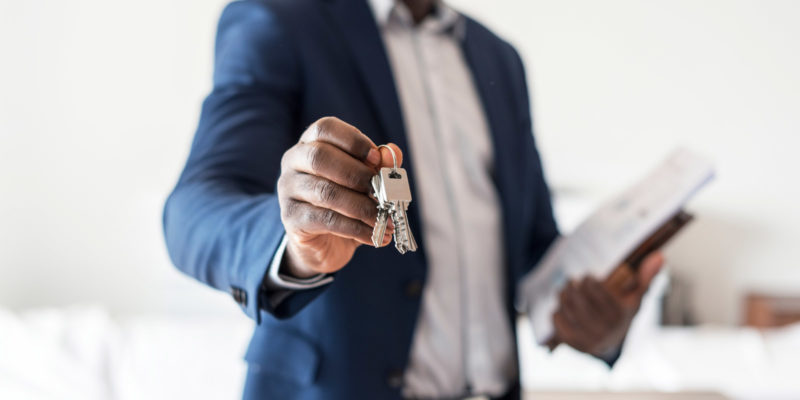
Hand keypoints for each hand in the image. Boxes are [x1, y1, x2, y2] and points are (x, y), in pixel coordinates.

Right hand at [276, 116, 401, 277]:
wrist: (325, 244)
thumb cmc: (346, 205)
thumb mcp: (366, 183)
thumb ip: (379, 166)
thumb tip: (392, 153)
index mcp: (310, 143)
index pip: (325, 128)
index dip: (353, 140)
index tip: (377, 159)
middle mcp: (293, 162)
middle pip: (319, 157)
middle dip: (357, 174)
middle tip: (384, 192)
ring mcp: (288, 190)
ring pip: (325, 192)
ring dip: (362, 207)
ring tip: (386, 219)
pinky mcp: (291, 218)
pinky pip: (326, 220)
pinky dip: (356, 228)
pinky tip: (374, 235)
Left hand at [550, 251, 663, 356]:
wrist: (611, 344)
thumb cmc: (622, 312)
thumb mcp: (635, 296)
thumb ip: (646, 276)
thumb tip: (659, 256)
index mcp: (620, 314)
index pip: (597, 290)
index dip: (589, 281)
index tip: (587, 276)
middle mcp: (606, 329)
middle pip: (579, 300)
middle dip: (572, 287)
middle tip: (571, 280)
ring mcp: (589, 338)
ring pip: (567, 310)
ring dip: (563, 297)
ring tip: (563, 290)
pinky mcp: (575, 344)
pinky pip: (558, 323)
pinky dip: (557, 312)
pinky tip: (561, 308)